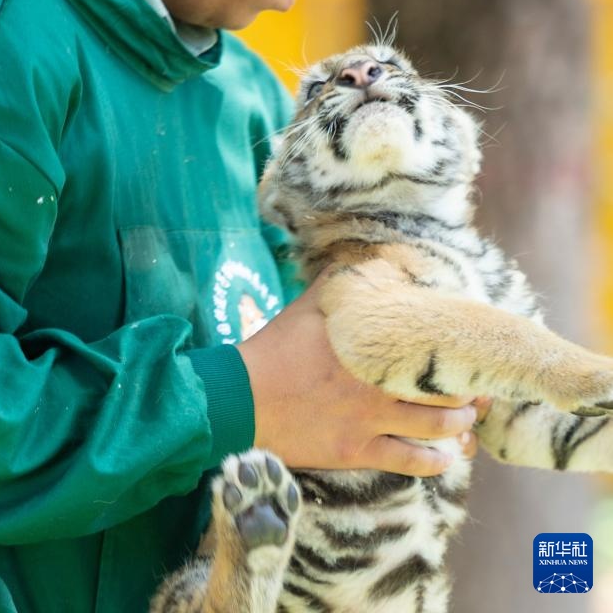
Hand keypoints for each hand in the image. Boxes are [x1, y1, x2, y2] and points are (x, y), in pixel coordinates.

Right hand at [236, 277, 490, 474]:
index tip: (472, 351)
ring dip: (459, 425)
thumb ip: (345, 284)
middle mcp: (377, 384)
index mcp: (370, 346)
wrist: (242, 399)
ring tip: (468, 421)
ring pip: (433, 427)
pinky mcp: (356, 451)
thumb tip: (378, 261)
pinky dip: (434, 461)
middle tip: (482, 389)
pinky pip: (407, 462)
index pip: (428, 350)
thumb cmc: (276, 348)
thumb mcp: (310, 306)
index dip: (458, 353)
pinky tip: (447, 457)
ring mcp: (369, 421)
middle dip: (468, 392)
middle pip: (441, 391)